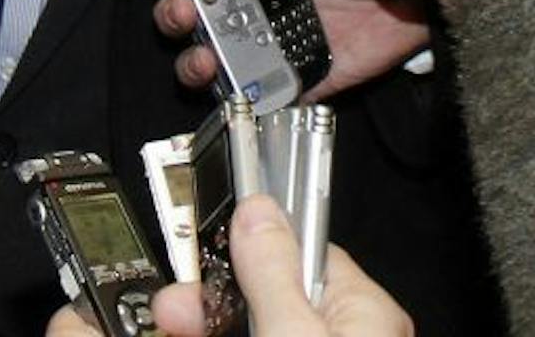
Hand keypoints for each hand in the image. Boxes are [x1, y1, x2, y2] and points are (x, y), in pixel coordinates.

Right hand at [138, 0, 429, 99]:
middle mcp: (253, 2)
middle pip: (192, 12)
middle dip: (174, 12)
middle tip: (182, 9)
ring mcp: (270, 41)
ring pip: (213, 56)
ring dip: (196, 59)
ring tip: (203, 54)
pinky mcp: (296, 76)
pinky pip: (258, 93)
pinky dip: (243, 96)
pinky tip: (239, 88)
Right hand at [147, 197, 410, 335]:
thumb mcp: (292, 334)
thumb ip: (273, 274)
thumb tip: (257, 209)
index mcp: (363, 312)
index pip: (304, 246)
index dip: (249, 236)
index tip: (208, 222)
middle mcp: (343, 334)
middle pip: (268, 291)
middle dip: (213, 292)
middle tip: (174, 303)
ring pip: (251, 322)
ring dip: (205, 319)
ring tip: (171, 319)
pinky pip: (252, 336)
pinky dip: (218, 333)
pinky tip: (188, 330)